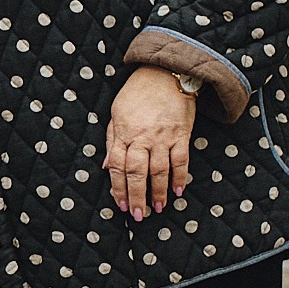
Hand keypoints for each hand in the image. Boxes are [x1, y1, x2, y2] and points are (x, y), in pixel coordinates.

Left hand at [105, 65, 195, 219]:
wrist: (165, 73)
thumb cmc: (137, 93)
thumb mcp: (116, 113)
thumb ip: (112, 141)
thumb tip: (107, 167)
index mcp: (124, 133)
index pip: (119, 167)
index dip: (119, 188)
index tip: (120, 204)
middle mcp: (143, 137)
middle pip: (138, 172)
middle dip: (137, 196)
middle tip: (138, 214)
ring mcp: (163, 136)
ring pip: (160, 170)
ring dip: (159, 191)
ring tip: (158, 207)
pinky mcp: (181, 134)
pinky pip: (181, 160)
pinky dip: (180, 177)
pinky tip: (178, 191)